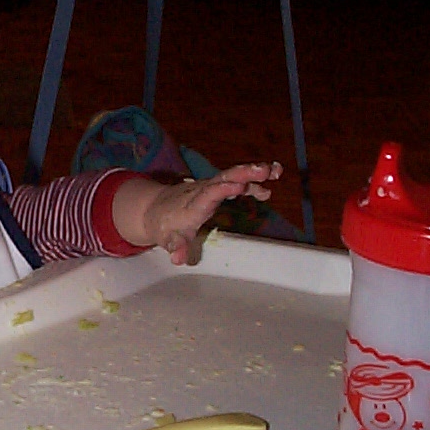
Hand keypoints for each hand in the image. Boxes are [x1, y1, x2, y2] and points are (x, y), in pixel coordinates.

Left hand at [115, 162, 281, 265]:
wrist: (155, 209)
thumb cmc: (165, 226)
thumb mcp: (168, 240)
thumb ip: (176, 247)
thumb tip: (178, 258)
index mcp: (193, 204)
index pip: (207, 194)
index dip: (222, 189)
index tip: (239, 186)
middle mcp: (202, 191)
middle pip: (222, 178)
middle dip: (243, 173)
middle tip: (263, 170)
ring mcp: (210, 187)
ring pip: (231, 175)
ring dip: (252, 172)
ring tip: (275, 170)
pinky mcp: (216, 187)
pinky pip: (236, 180)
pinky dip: (252, 179)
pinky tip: (271, 181)